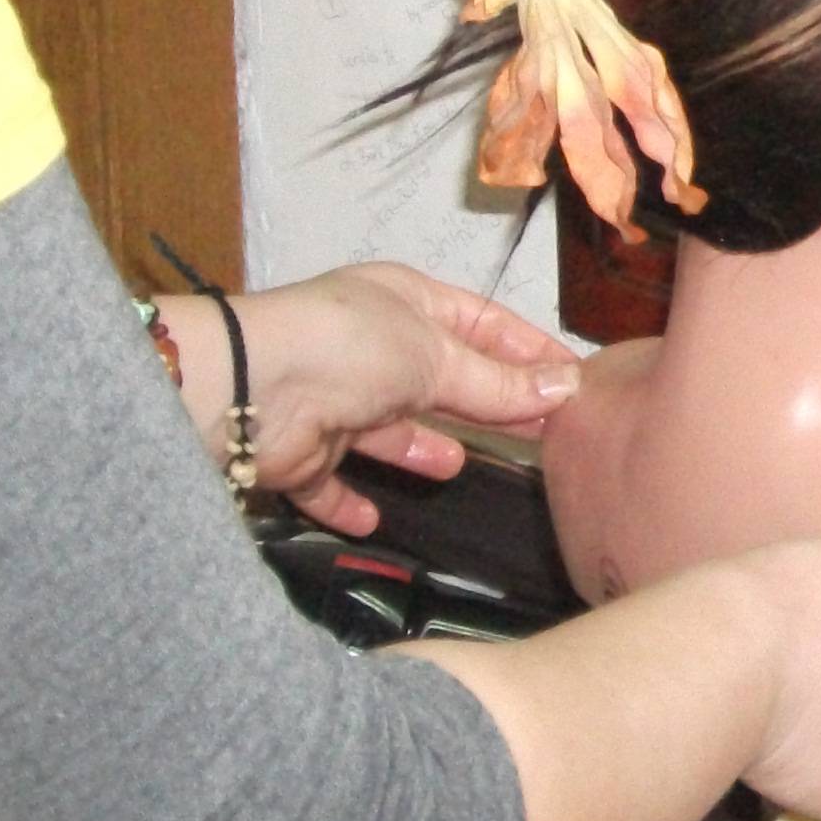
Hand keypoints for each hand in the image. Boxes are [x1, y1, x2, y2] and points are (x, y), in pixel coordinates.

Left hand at [212, 265, 581, 533]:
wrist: (247, 389)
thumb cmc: (351, 349)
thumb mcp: (437, 357)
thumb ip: (500, 383)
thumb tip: (568, 388)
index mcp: (405, 303)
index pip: (482, 323)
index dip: (527, 349)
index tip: (573, 381)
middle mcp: (371, 347)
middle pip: (442, 377)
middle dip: (487, 403)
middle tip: (542, 433)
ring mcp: (334, 399)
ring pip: (389, 429)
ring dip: (420, 448)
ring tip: (460, 468)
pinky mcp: (303, 453)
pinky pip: (333, 481)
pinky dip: (352, 500)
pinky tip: (378, 517)